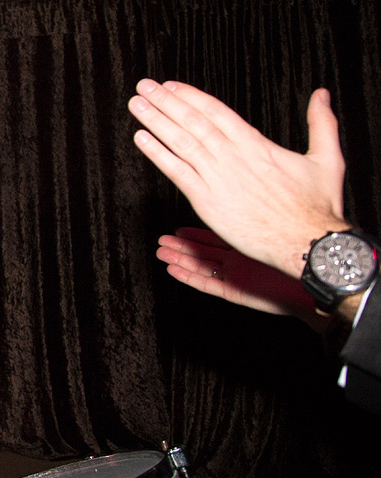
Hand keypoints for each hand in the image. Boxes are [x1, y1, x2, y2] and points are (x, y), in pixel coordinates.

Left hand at [129, 79, 347, 277]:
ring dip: (156, 121)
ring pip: (181, 142)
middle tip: (144, 86)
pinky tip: (141, 139)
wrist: (307, 243)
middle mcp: (232, 157)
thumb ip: (321, 124)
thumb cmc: (316, 207)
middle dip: (166, 102)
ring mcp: (217, 178)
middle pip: (193, 121)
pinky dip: (158, 154)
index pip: (216, 111)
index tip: (170, 86)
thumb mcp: (327, 159)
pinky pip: (177, 173)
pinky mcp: (207, 201)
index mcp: (256, 144)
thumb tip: (322, 94)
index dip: (190, 96)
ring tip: (136, 105)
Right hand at [157, 227, 323, 329]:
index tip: (178, 227)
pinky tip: (173, 269)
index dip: (195, 233)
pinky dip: (189, 277)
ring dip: (180, 259)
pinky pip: (208, 284)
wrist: (316, 280)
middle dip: (181, 245)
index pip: (216, 236)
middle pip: (203, 252)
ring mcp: (237, 275)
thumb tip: (252, 186)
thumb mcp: (278, 224)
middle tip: (162, 239)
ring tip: (161, 252)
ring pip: (201, 267)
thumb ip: (261, 213)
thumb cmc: (304, 251)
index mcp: (249, 243)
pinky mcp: (236, 291)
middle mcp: (240, 259)